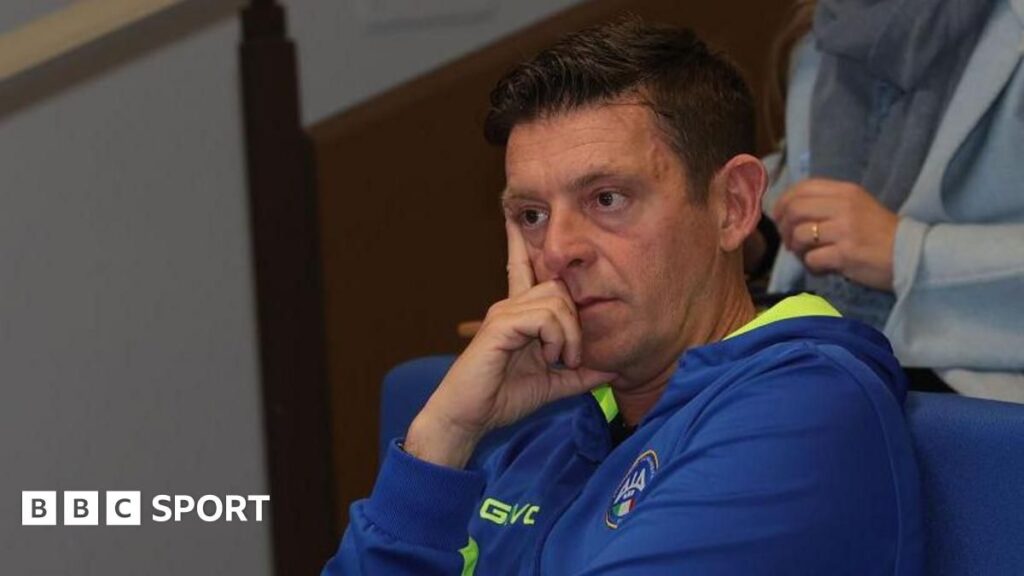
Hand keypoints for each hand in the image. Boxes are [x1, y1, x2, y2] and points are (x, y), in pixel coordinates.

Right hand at [405, 219, 616, 467]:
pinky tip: (549, 357)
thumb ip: (579, 375)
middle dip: (576, 322)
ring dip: (569, 334)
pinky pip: (543, 317)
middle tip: (573, 357)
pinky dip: (556, 338)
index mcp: (518, 315)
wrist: (468, 417)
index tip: (513, 216)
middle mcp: (509, 306)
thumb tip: (611, 370)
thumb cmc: (502, 399)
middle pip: (559, 288)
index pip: (521, 268)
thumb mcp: (552, 385)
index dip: (519, 242)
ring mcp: (503, 313)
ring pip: (555, 300)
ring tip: (561, 359)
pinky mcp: (500, 326)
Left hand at [772, 179, 897, 291]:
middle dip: (784, 228)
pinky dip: (811, 266)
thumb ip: (828, 203)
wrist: (911, 255)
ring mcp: (844, 230)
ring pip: (799, 235)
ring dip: (796, 249)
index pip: (802, 187)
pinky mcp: (845, 254)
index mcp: (846, 191)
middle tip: (791, 242)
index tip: (779, 216)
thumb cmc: (881, 233)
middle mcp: (844, 206)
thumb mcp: (858, 206)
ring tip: (807, 255)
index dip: (783, 202)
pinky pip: (812, 259)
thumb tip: (789, 210)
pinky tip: (822, 268)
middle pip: (794, 210)